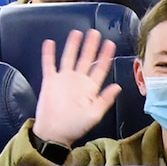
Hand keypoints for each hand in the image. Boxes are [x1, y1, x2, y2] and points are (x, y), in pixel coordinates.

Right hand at [34, 29, 120, 144]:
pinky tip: (50, 42)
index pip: (100, 68)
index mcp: (90, 88)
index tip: (110, 44)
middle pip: (85, 59)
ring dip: (73, 45)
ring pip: (69, 57)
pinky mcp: (50, 81)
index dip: (105, 56)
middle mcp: (78, 81)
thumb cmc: (75, 126)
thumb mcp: (95, 114)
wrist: (54, 132)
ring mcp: (64, 79)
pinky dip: (49, 54)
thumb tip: (118, 86)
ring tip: (77, 33)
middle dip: (91, 46)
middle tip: (96, 32)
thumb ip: (105, 99)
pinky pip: (49, 64)